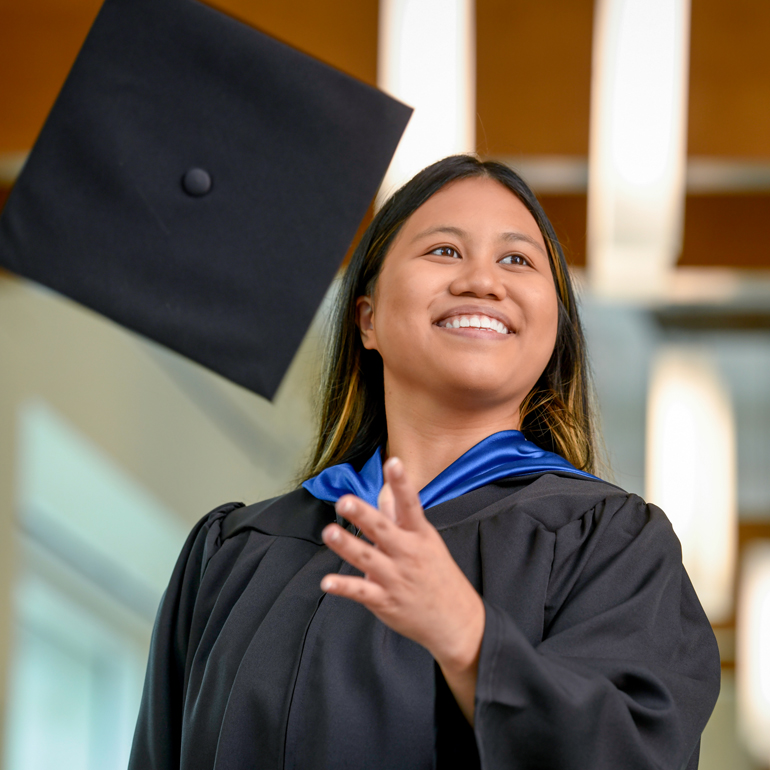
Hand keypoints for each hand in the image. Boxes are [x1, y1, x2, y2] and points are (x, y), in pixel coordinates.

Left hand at [320, 457, 484, 720]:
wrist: (456, 621)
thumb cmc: (439, 575)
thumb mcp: (426, 541)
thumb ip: (400, 516)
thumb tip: (384, 491)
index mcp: (420, 536)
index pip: (411, 504)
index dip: (402, 483)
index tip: (394, 462)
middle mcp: (408, 554)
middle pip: (383, 530)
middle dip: (364, 515)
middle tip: (344, 501)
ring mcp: (396, 578)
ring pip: (368, 559)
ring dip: (347, 546)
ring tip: (330, 532)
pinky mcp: (385, 601)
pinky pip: (361, 592)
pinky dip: (344, 586)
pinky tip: (327, 582)